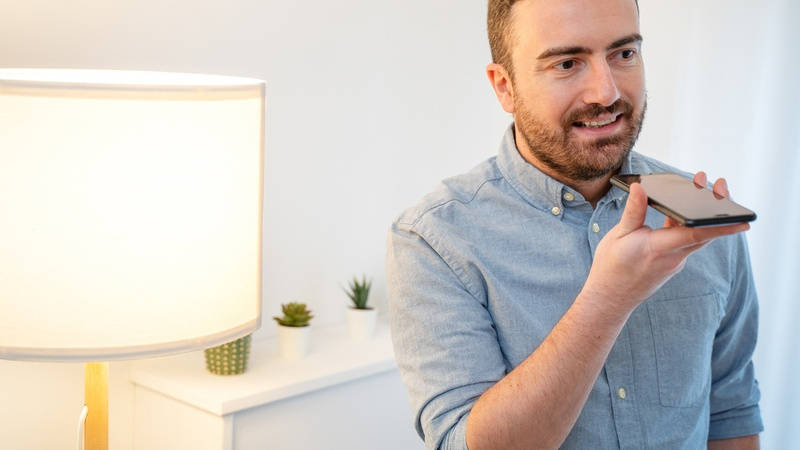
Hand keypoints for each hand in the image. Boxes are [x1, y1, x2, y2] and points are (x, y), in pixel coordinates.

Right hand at [581, 172, 747, 312]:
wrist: (610, 298)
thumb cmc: (612, 268)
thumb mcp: (618, 236)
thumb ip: (633, 212)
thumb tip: (640, 188)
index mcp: (658, 248)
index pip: (696, 234)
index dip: (722, 226)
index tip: (744, 220)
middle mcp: (672, 257)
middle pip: (703, 233)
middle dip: (715, 210)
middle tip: (719, 185)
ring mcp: (674, 262)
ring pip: (695, 237)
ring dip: (700, 217)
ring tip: (699, 190)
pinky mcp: (671, 264)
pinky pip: (685, 242)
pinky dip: (686, 226)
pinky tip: (677, 214)